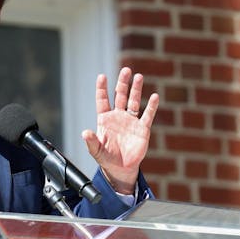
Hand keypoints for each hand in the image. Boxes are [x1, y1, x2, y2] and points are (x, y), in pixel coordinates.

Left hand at [83, 67, 158, 194]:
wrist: (121, 169)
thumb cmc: (107, 159)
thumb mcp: (96, 151)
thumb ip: (91, 141)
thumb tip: (85, 132)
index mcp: (105, 119)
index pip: (103, 100)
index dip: (102, 88)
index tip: (102, 77)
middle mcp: (118, 116)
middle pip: (120, 95)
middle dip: (122, 83)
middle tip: (126, 70)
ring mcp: (131, 121)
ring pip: (134, 101)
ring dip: (136, 89)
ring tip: (138, 76)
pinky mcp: (142, 128)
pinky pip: (147, 115)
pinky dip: (151, 106)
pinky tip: (154, 96)